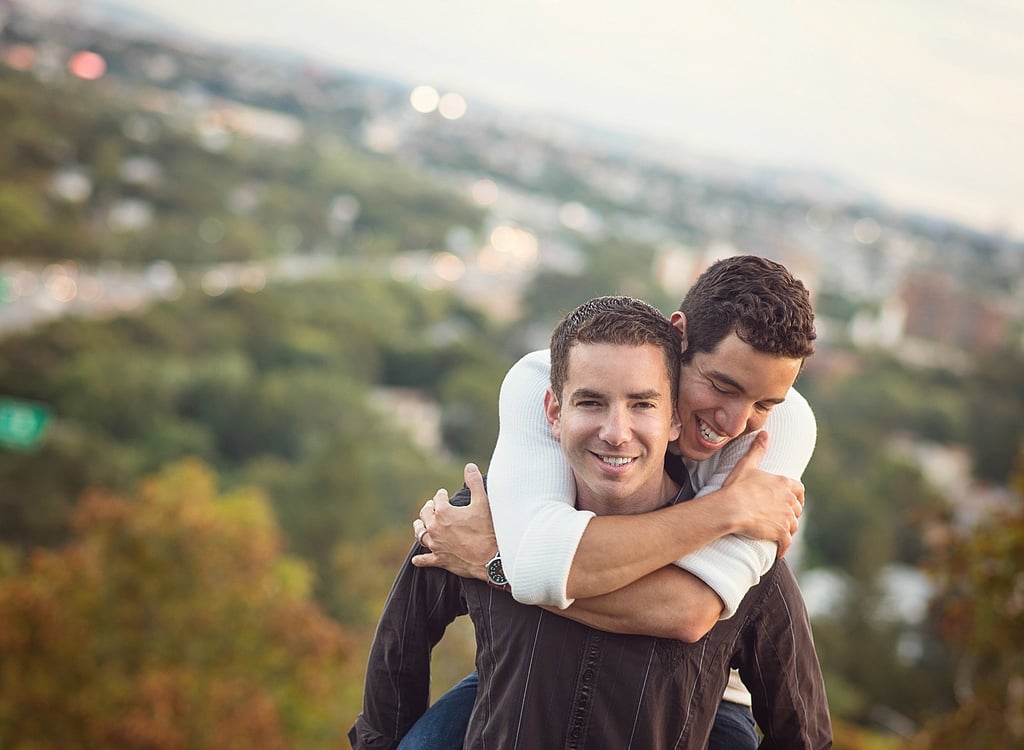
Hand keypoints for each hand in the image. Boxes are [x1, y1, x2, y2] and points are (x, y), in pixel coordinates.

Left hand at [411, 463, 496, 579]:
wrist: (490, 559)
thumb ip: (475, 483)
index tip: (443, 493)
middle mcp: (435, 528)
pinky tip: (416, 559)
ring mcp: (435, 545)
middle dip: (428, 508)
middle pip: (425, 514)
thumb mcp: (483, 503)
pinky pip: (425, 559)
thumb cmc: (487, 530)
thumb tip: (469, 466)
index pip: (438, 499)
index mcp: (443, 512)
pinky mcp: (439, 559)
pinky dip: (420, 559)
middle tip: (431, 506)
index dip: (441, 495)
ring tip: (419, 524)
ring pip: (420, 534)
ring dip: (419, 528)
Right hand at [721, 431, 804, 556]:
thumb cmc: (736, 487)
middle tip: (781, 519)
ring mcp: (786, 517)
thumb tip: (764, 433)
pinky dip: (783, 547)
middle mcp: (789, 500)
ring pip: (793, 527)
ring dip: (787, 531)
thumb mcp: (746, 466)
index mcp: (783, 483)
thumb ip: (757, 450)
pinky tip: (779, 551)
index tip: (793, 502)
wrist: (731, 508)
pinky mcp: (780, 532)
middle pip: (797, 510)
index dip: (797, 497)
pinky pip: (786, 543)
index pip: (799, 490)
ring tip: (779, 535)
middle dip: (791, 515)